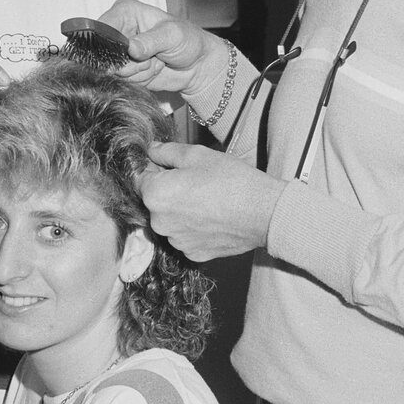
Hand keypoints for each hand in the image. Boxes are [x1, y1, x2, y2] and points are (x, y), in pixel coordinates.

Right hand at [98, 0, 225, 96]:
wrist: (197, 65)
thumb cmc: (188, 40)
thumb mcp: (172, 35)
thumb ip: (150, 41)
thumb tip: (131, 48)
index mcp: (125, 12)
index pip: (102, 27)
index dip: (111, 44)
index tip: (133, 53)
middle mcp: (119, 31)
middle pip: (105, 54)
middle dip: (131, 62)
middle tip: (153, 57)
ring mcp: (121, 53)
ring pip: (115, 71)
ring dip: (139, 72)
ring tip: (156, 61)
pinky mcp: (125, 71)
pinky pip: (123, 82)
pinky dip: (141, 80)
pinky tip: (154, 70)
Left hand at [140, 142, 281, 261]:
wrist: (263, 213)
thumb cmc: (231, 180)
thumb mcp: (197, 155)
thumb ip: (167, 151)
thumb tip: (151, 150)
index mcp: (155, 194)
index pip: (140, 177)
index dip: (154, 168)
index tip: (171, 166)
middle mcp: (159, 222)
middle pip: (154, 201)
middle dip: (168, 190)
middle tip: (195, 181)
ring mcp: (175, 241)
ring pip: (169, 220)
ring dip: (180, 211)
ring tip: (206, 200)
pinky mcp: (192, 253)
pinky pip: (185, 236)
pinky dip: (193, 228)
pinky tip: (211, 217)